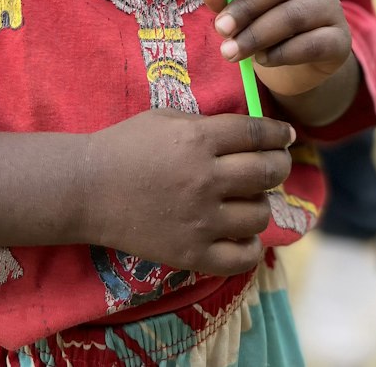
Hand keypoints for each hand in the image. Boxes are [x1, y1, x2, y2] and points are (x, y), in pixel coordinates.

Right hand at [87, 109, 294, 275]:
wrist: (88, 189)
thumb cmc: (126, 146)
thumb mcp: (166, 119)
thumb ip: (207, 124)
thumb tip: (247, 131)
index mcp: (198, 140)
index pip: (257, 134)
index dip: (279, 133)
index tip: (287, 135)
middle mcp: (206, 179)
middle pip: (268, 172)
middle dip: (280, 164)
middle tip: (277, 163)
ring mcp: (201, 220)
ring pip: (260, 213)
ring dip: (261, 202)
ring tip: (249, 198)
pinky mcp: (193, 253)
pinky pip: (243, 256)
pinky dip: (251, 245)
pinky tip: (243, 233)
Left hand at [200, 0, 351, 101]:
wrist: (299, 65)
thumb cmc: (266, 27)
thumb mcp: (242, 12)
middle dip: (246, 7)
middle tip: (220, 29)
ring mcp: (332, 7)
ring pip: (294, 15)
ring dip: (258, 34)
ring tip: (232, 51)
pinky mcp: (341, 40)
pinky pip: (311, 44)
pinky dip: (281, 54)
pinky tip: (262, 61)